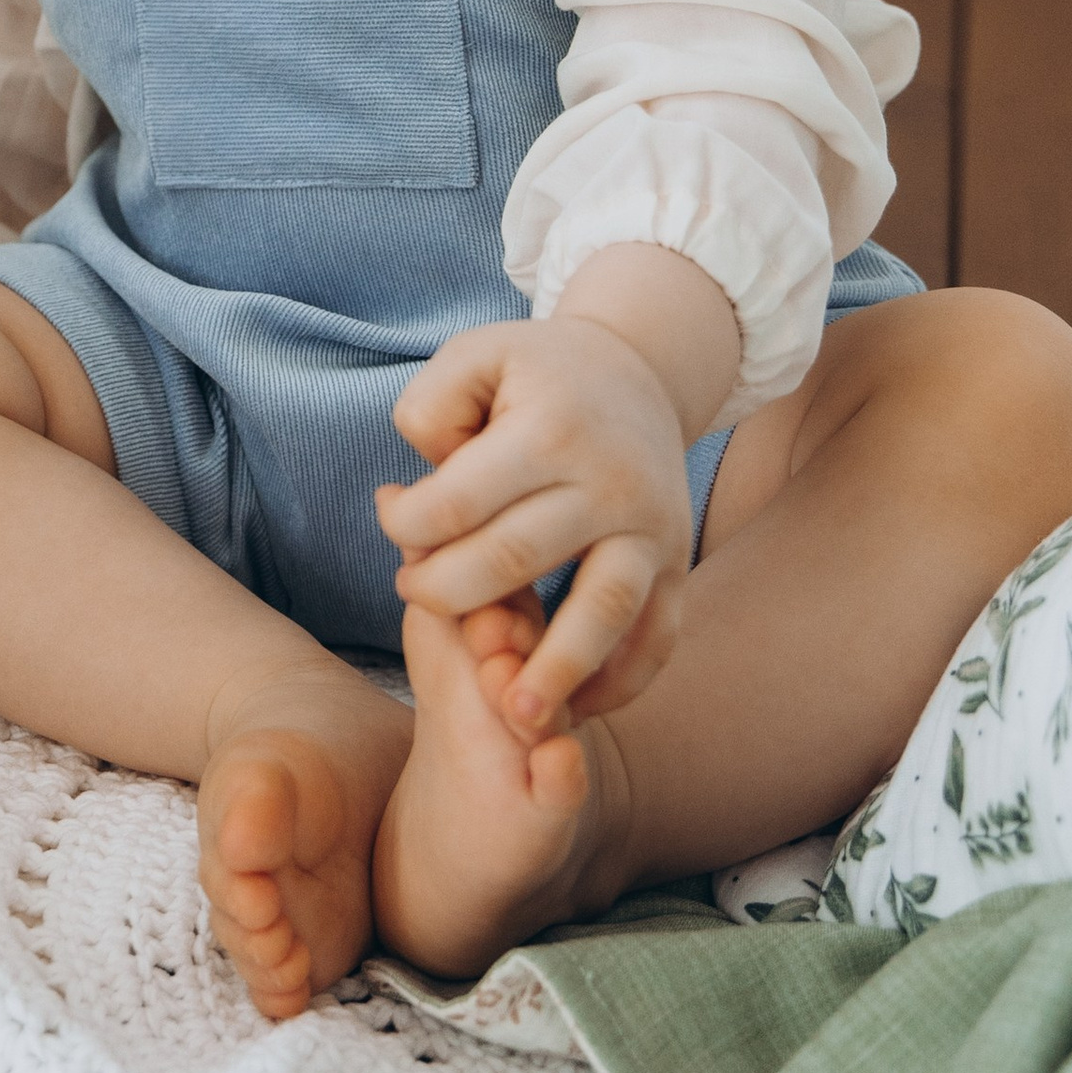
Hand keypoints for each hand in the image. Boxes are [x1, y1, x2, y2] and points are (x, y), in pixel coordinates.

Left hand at [377, 311, 693, 737]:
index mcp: (551, 430)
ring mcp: (652, 529)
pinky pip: (658, 635)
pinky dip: (624, 681)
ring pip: (604, 608)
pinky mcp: (678, 564)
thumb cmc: (535, 373)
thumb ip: (432, 409)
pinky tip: (580, 707)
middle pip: (518, 559)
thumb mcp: (475, 357)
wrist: (638, 372)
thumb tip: (417, 487)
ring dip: (558, 668)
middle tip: (414, 601)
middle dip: (452, 594)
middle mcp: (610, 482)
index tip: (393, 522)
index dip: (408, 524)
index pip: (462, 500)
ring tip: (517, 715)